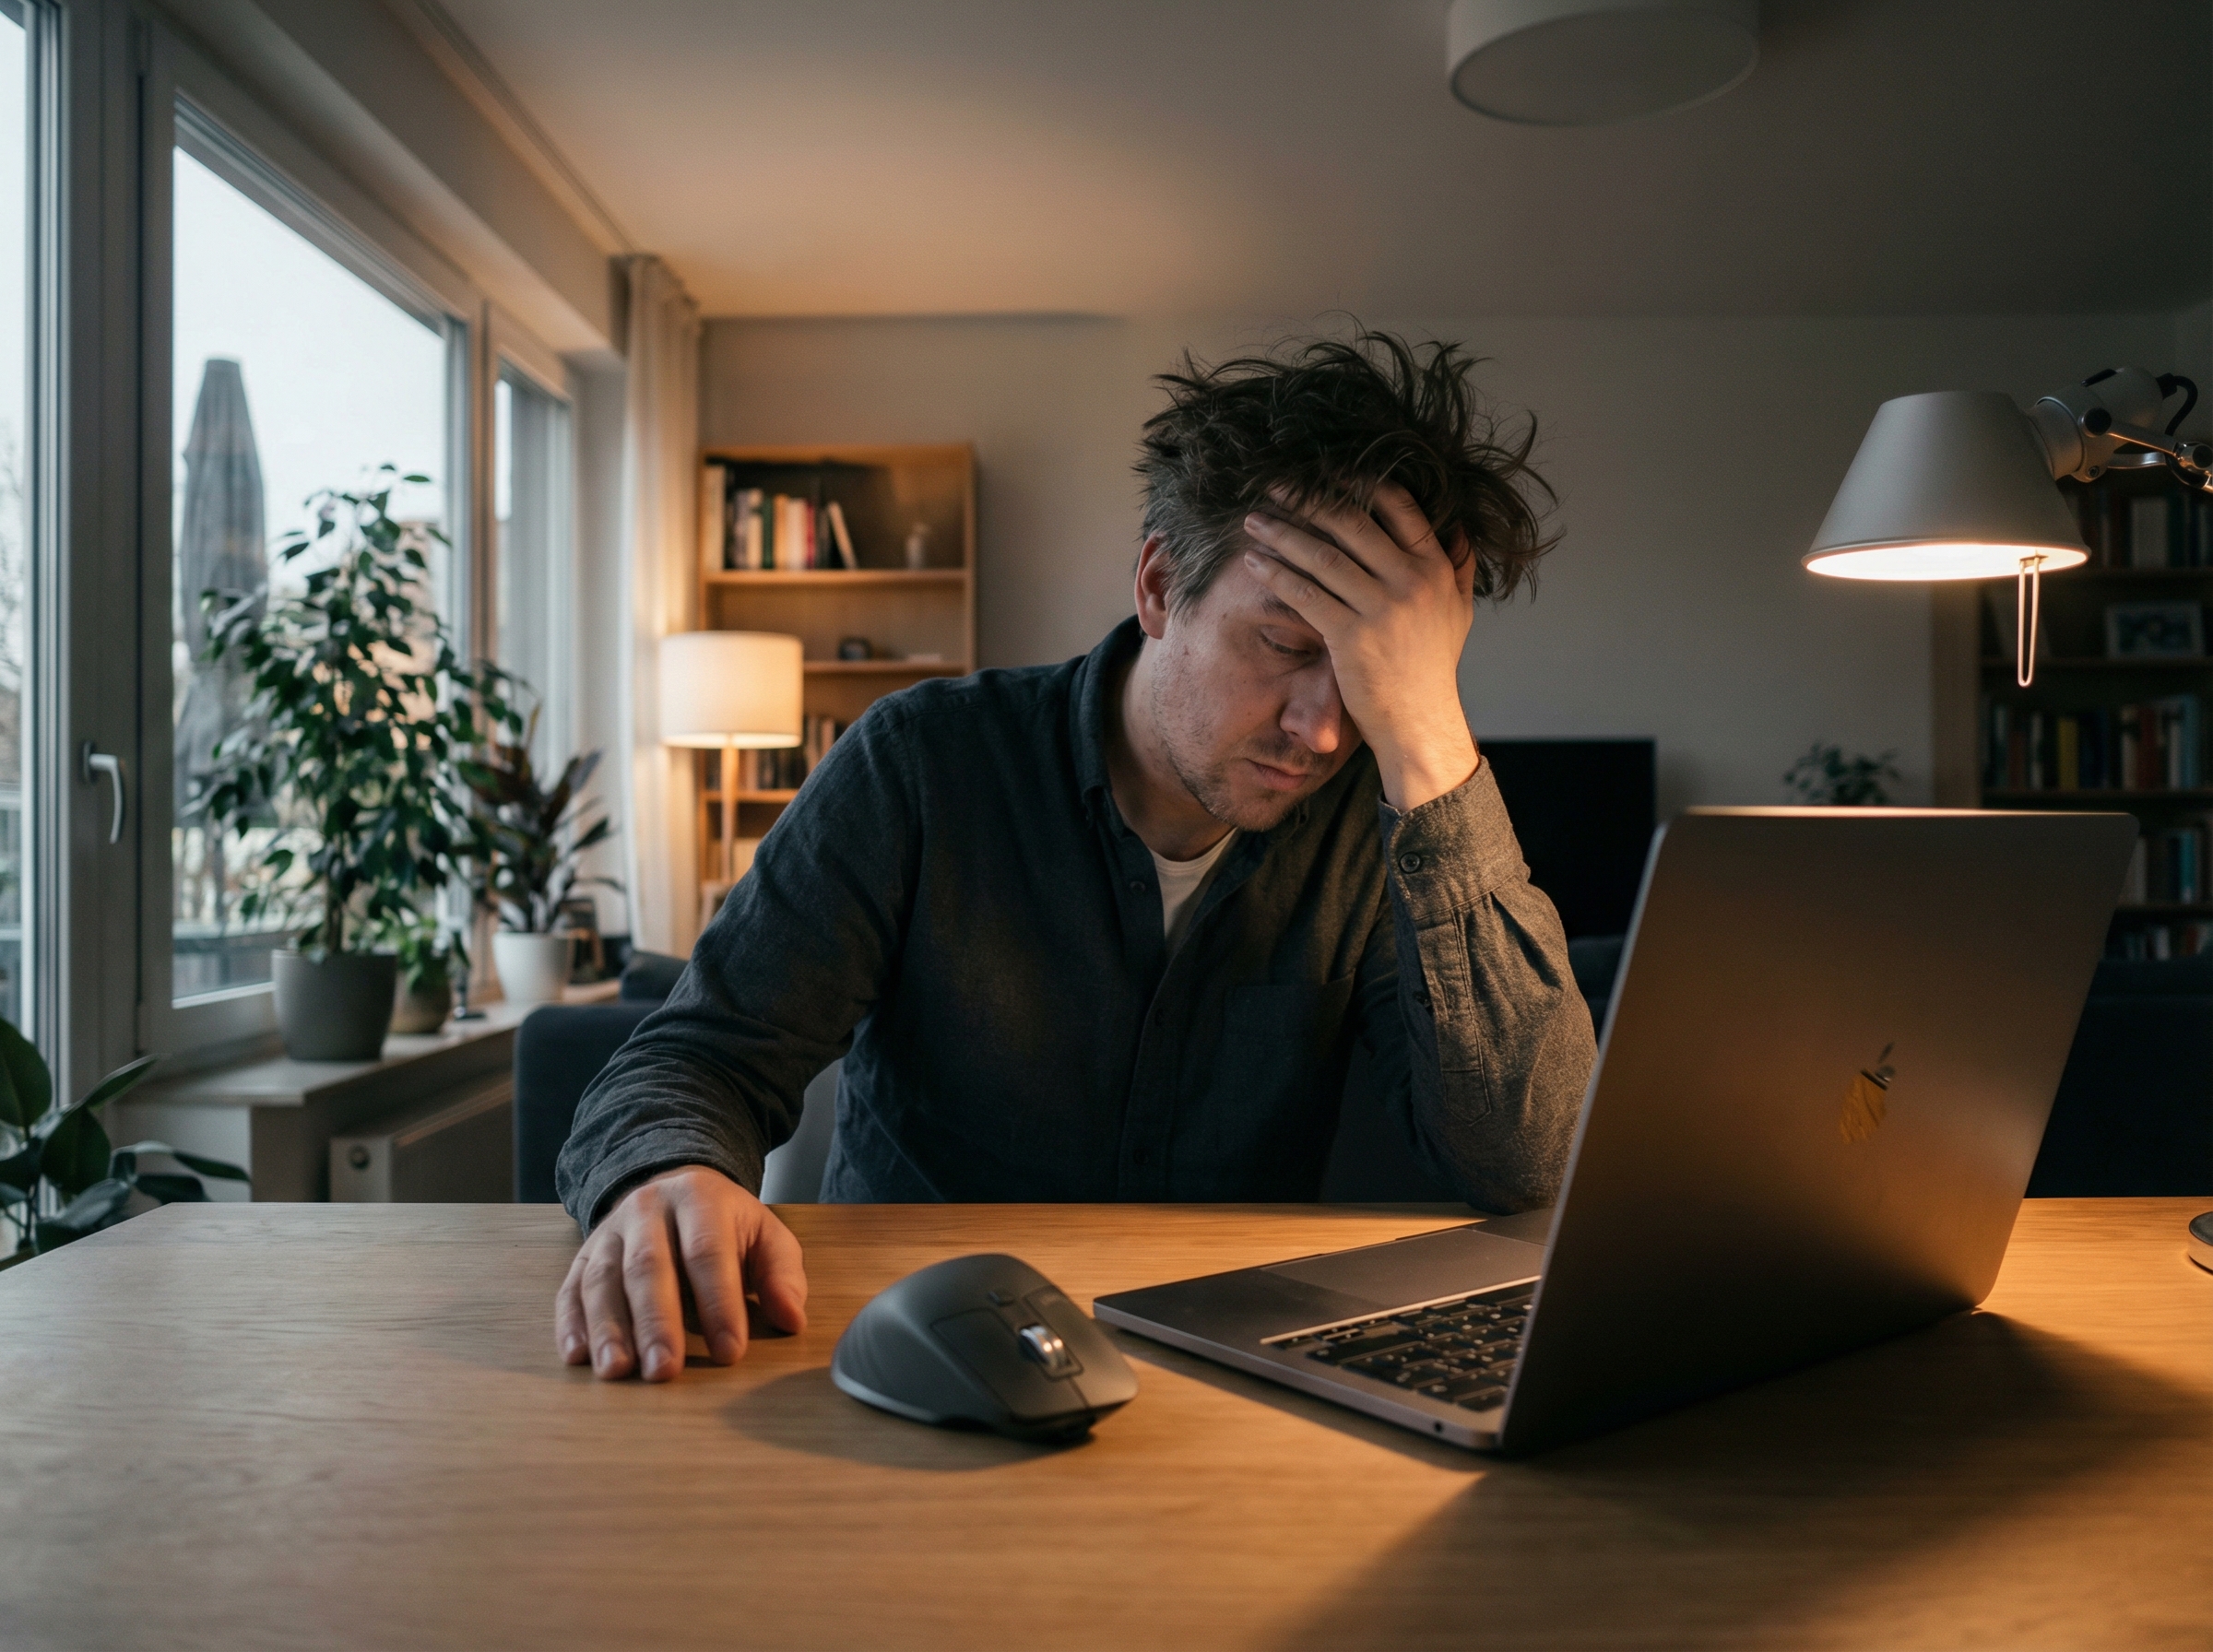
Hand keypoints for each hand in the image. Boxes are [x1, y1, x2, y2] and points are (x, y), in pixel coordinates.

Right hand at [555, 1165, 807, 1380]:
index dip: (719, 1302)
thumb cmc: (726, 1226)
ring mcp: (609, 1232)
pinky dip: (571, 1324)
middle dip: (657, 1321)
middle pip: (649, 1266)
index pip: (707, 1252)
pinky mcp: (583, 1255)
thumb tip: (791, 1318)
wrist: (674, 1188)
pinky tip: (577, 1356)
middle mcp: (647, 1209)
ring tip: (617, 1371)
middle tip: (665, 1370)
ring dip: (609, 1328)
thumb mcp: (764, 1235)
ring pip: (603, 1279)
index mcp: (699, 1198)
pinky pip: (570, 1288)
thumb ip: (782, 1274)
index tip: (729, 1352)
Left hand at [1241, 481, 1479, 811]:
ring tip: (1254, 519)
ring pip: (1323, 556)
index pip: (1398, 507)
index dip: (1359, 482)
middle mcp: (1410, 582)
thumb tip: (1460, 529)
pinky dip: (1277, 574)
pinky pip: (1306, 595)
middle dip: (1308, 499)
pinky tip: (1255, 562)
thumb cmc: (1432, 668)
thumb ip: (1459, 568)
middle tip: (1275, 484)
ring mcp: (1381, 609)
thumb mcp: (1458, 612)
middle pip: (1352, 523)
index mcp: (1435, 568)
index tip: (1326, 471)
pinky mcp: (1351, 637)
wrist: (1420, 722)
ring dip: (1283, 532)